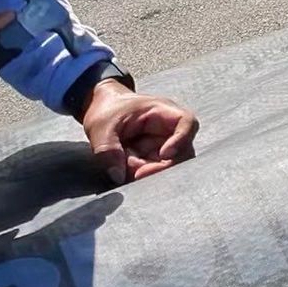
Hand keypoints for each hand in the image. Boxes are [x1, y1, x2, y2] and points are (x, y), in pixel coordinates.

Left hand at [80, 82, 198, 183]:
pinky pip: (154, 172)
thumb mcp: (101, 128)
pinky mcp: (155, 159)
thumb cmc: (106, 111)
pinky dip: (140, 174)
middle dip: (161, 167)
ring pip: (169, 166)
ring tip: (126, 166)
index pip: (187, 122)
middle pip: (183, 152)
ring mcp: (163, 145)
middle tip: (136, 173)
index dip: (182, 139)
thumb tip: (118, 175)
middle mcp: (168, 129)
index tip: (164, 154)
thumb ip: (108, 150)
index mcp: (161, 112)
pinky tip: (126, 169)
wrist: (102, 111)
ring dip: (148, 172)